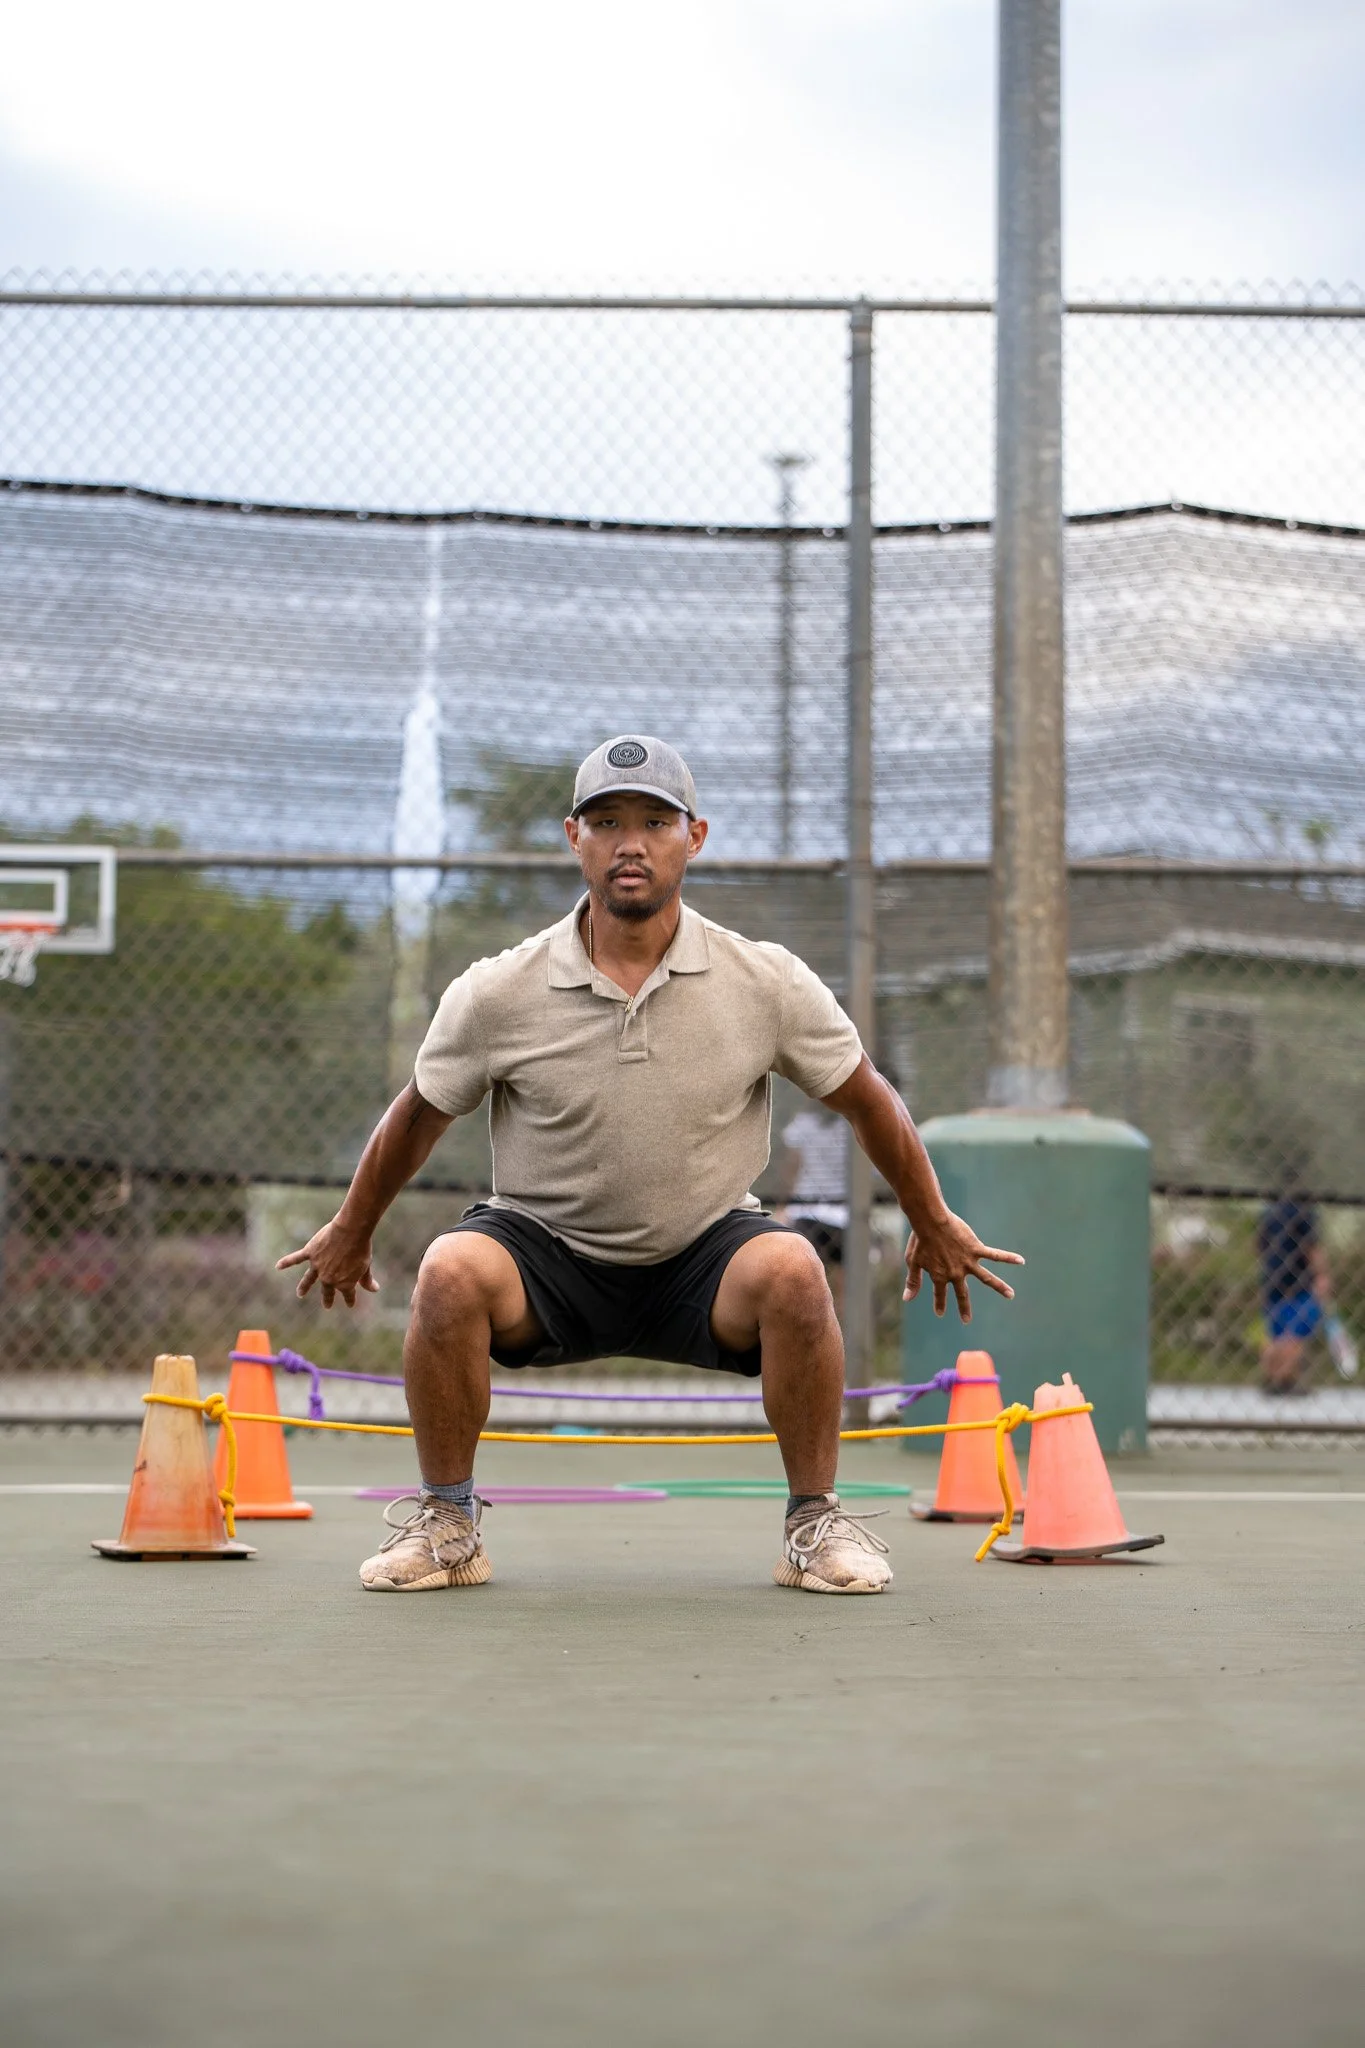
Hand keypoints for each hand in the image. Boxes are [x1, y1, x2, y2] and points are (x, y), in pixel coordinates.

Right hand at [276, 1218, 379, 1308]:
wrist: (351, 1231)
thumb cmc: (361, 1248)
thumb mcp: (366, 1266)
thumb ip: (367, 1279)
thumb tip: (375, 1289)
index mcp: (344, 1283)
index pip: (347, 1295)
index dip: (350, 1300)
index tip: (350, 1305)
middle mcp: (328, 1278)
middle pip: (328, 1290)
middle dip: (328, 1298)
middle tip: (327, 1305)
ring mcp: (317, 1266)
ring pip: (309, 1280)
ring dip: (304, 1287)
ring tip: (300, 1294)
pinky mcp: (310, 1253)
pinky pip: (296, 1259)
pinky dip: (286, 1262)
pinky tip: (278, 1266)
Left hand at [904, 1211, 1024, 1321]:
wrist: (930, 1222)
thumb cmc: (919, 1240)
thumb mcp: (913, 1262)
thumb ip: (912, 1281)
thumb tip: (907, 1299)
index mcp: (939, 1276)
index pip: (939, 1293)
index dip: (939, 1303)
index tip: (940, 1313)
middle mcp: (956, 1273)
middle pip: (962, 1293)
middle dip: (964, 1307)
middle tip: (966, 1320)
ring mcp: (968, 1263)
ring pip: (987, 1278)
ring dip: (1000, 1287)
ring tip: (1011, 1295)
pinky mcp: (976, 1249)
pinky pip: (995, 1255)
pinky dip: (1008, 1258)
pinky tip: (1021, 1260)